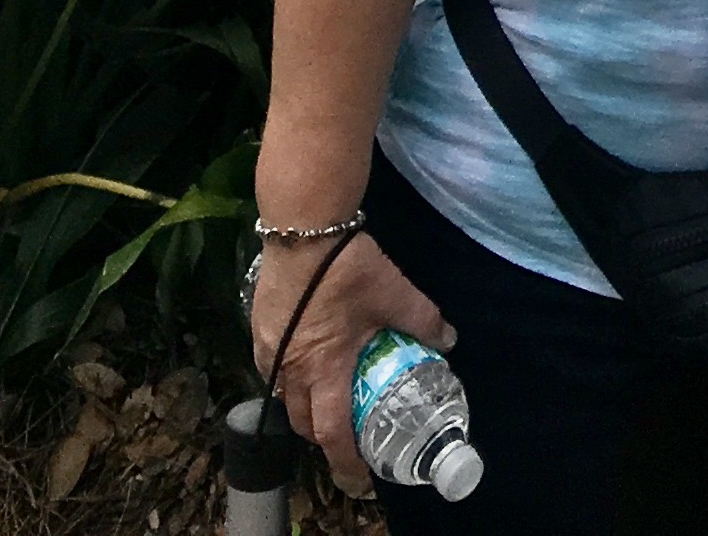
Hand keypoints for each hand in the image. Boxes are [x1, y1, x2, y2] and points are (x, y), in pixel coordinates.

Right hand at [249, 229, 451, 494]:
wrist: (302, 228)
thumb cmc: (347, 266)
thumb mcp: (394, 292)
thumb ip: (423, 320)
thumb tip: (448, 341)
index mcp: (325, 369)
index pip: (332, 433)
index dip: (346, 462)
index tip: (361, 480)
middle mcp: (292, 371)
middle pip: (304, 424)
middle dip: (325, 437)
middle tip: (348, 435)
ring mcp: (270, 353)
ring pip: (285, 399)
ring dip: (306, 408)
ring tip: (328, 399)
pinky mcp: (259, 333)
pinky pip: (272, 373)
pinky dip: (290, 381)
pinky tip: (307, 362)